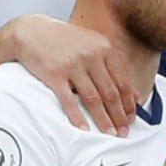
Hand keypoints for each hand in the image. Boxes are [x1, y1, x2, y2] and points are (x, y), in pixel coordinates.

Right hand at [0, 15, 138, 135]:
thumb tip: (136, 94)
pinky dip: (78, 117)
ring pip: (93, 98)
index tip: (132, 118)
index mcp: (104, 48)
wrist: (30, 31)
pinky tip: (84, 129)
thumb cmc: (64, 41)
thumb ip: (114, 68)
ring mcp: (72, 65)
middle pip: (110, 92)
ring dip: (103, 119)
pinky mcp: (54, 74)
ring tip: (109, 133)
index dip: (129, 103)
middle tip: (124, 131)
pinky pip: (69, 100)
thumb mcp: (93, 46)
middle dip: (119, 115)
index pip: (123, 81)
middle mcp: (91, 55)